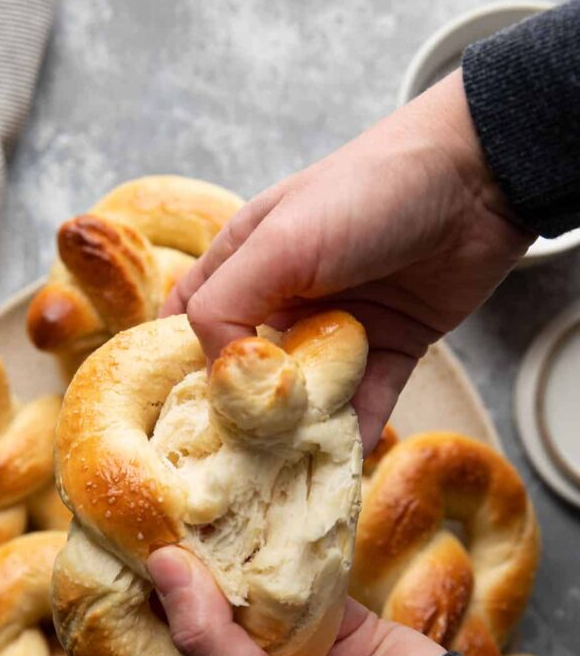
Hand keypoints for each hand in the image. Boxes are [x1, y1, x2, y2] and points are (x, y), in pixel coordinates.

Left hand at [117, 547, 444, 655]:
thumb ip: (210, 644)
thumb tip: (160, 565)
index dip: (111, 652)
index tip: (87, 598)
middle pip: (189, 639)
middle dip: (164, 596)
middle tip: (131, 538)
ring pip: (239, 605)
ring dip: (217, 567)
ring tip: (179, 515)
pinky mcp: (332, 627)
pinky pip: (294, 584)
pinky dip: (276, 554)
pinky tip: (251, 516)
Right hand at [163, 70, 532, 452]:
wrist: (480, 179)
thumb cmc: (368, 193)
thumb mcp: (280, 243)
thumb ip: (226, 306)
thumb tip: (216, 379)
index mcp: (245, 262)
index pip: (189, 322)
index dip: (177, 368)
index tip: (176, 418)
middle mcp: (284, 299)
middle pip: (248, 373)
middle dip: (240, 417)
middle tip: (232, 464)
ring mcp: (337, 327)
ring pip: (306, 398)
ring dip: (298, 434)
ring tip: (287, 475)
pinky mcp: (389, 349)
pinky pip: (365, 403)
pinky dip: (356, 433)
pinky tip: (346, 456)